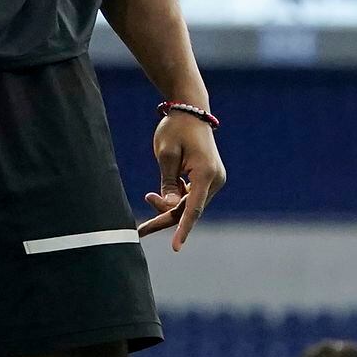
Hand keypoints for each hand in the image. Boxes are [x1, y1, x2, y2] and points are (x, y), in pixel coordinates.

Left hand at [138, 112, 225, 251]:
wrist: (191, 109)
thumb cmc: (175, 128)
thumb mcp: (166, 155)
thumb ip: (168, 184)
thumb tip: (171, 208)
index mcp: (206, 173)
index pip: (193, 209)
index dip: (183, 229)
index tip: (175, 247)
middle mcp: (216, 180)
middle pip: (189, 209)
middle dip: (165, 216)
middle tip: (140, 229)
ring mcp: (215, 180)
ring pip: (190, 204)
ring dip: (170, 206)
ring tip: (148, 196)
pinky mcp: (210, 178)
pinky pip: (192, 196)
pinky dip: (177, 197)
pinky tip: (167, 185)